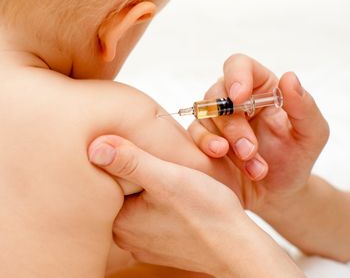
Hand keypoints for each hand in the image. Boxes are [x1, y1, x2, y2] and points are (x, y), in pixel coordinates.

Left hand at [88, 136, 304, 277]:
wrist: (237, 246)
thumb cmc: (207, 212)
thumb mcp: (166, 177)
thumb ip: (130, 161)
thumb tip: (95, 147)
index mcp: (122, 222)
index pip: (108, 182)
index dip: (121, 161)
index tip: (137, 149)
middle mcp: (127, 237)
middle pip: (122, 193)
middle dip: (136, 174)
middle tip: (156, 161)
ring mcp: (143, 242)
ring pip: (138, 203)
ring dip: (149, 188)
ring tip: (167, 175)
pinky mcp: (159, 243)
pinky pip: (151, 216)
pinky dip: (159, 203)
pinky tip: (175, 196)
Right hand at [189, 54, 328, 212]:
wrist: (277, 193)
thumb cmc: (294, 158)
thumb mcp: (311, 134)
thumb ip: (304, 106)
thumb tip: (289, 78)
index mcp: (262, 88)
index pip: (240, 66)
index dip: (236, 75)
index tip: (239, 97)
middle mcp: (236, 99)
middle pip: (218, 93)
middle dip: (233, 124)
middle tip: (250, 150)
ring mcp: (217, 118)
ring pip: (206, 115)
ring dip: (225, 141)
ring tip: (251, 166)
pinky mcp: (205, 136)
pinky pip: (195, 134)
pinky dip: (209, 147)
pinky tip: (227, 162)